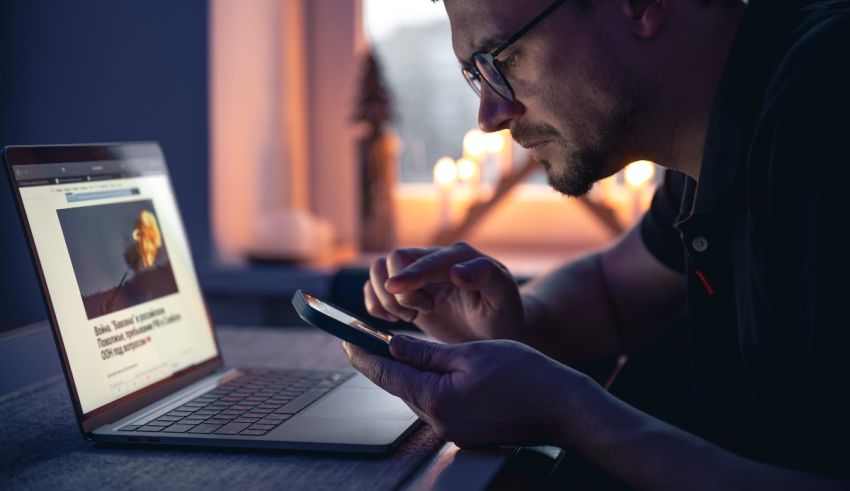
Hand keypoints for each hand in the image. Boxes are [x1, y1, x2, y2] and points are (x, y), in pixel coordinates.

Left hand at [343, 335, 593, 447]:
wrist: (563, 408)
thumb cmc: (524, 375)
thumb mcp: (470, 354)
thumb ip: (427, 352)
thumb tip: (393, 345)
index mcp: (436, 400)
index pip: (387, 374)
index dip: (363, 354)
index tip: (345, 338)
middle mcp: (439, 422)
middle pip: (400, 386)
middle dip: (383, 361)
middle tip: (367, 337)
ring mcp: (453, 431)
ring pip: (418, 394)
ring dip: (409, 372)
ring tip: (401, 348)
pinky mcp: (465, 432)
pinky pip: (437, 404)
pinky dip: (429, 384)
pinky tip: (434, 370)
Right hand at [363, 242, 523, 341]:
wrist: (493, 327)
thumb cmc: (501, 312)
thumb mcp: (503, 296)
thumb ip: (485, 277)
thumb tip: (457, 271)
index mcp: (458, 257)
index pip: (425, 260)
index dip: (410, 275)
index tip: (395, 288)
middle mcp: (433, 259)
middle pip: (393, 259)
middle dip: (399, 291)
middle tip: (421, 312)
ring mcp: (416, 274)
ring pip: (378, 270)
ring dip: (385, 297)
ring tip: (409, 316)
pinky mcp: (404, 290)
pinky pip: (373, 288)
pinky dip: (375, 304)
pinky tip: (396, 318)